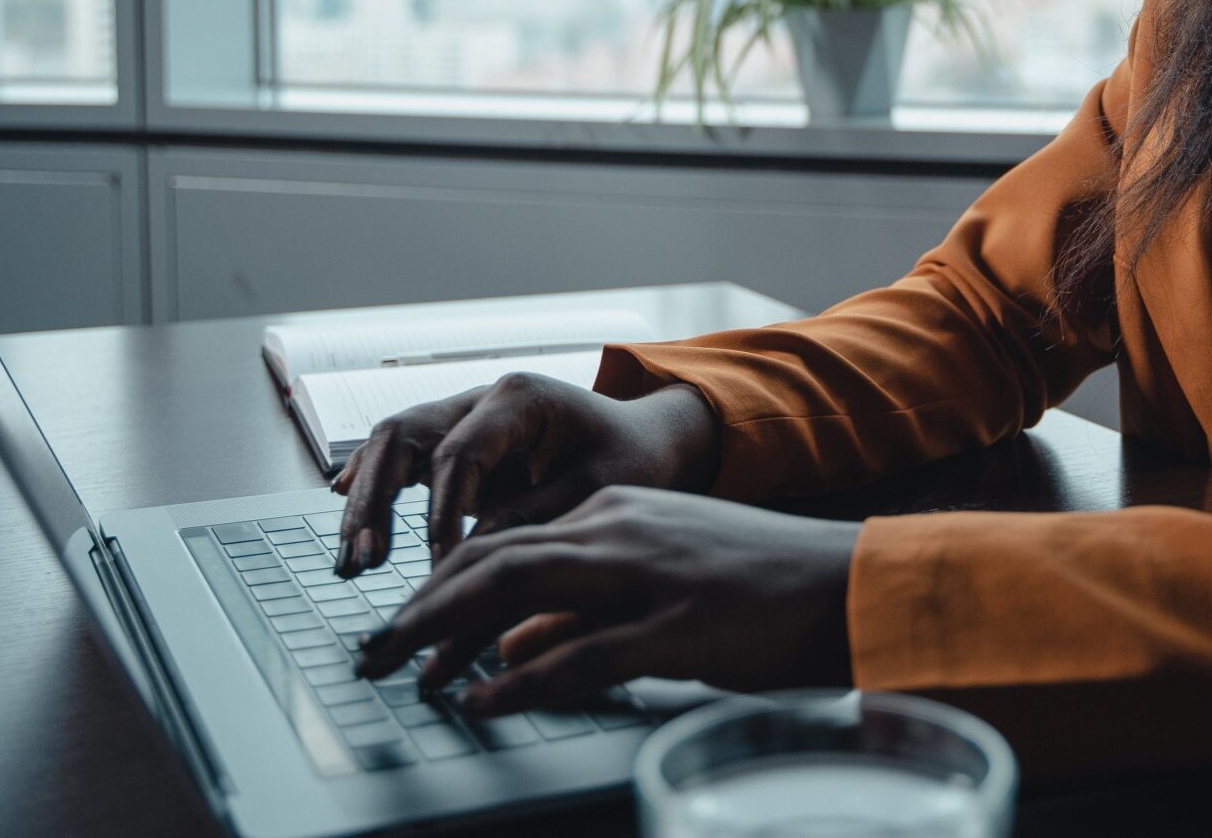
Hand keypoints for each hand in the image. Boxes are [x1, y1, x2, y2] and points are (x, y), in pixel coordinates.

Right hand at [329, 375, 719, 575]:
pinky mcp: (454, 447)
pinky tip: (344, 509)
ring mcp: (462, 420)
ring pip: (392, 445)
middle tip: (363, 560)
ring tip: (351, 560)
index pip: (458, 452)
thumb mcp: (595, 490)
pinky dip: (371, 482)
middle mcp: (480, 400)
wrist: (643, 440)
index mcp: (518, 398)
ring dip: (366, 500)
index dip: (440, 510)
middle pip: (404, 436)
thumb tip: (467, 557)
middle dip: (376, 499)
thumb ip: (532, 516)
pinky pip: (400, 458)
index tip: (440, 564)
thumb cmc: (628, 458)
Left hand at [351, 486, 862, 710]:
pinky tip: (482, 700)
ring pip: (521, 591)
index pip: (502, 542)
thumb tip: (503, 649)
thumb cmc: (755, 588)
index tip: (395, 628)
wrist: (844, 581)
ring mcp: (646, 575)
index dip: (437, 587)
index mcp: (615, 512)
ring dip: (447, 635)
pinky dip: (522, 678)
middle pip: (494, 560)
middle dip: (419, 608)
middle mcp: (619, 529)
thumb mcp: (654, 586)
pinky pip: (580, 654)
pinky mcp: (675, 626)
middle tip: (367, 654)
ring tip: (400, 672)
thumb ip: (578, 611)